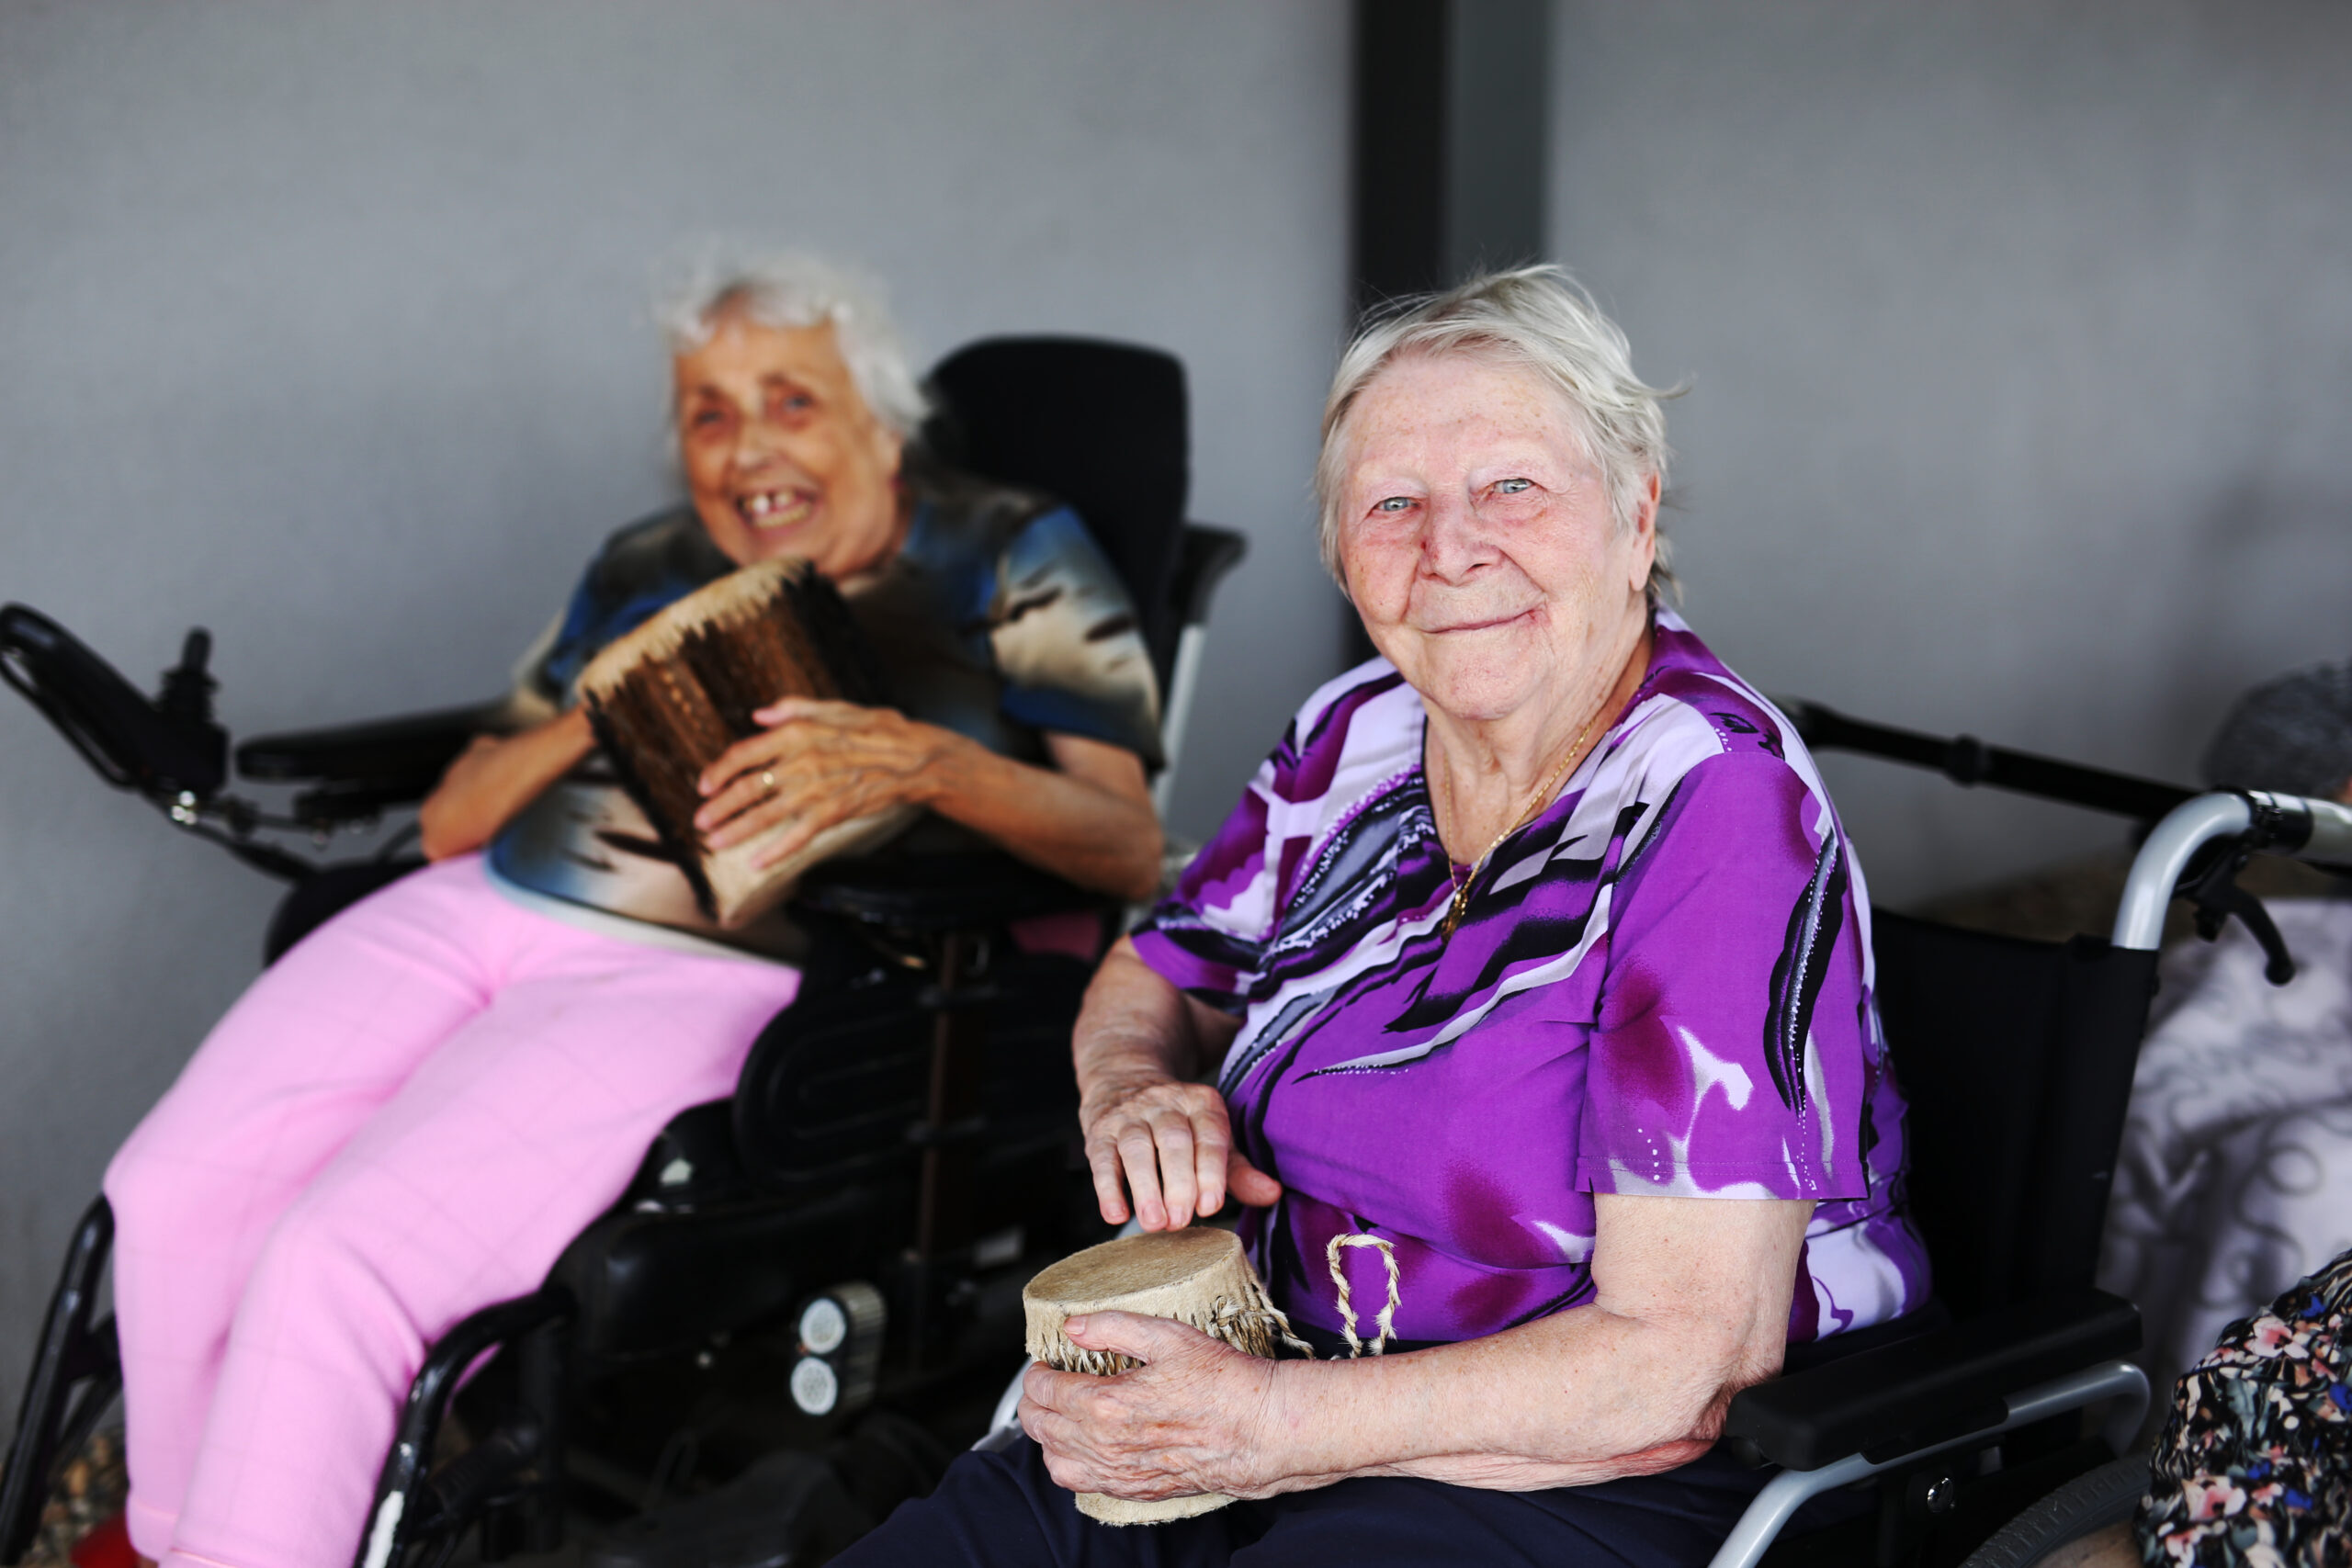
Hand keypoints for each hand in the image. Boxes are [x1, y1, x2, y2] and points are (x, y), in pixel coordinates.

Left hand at [693, 696, 955, 868]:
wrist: (916, 757)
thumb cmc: (879, 729)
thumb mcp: (837, 707)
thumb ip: (795, 708)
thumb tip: (760, 714)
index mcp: (798, 733)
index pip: (745, 753)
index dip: (720, 770)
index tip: (705, 785)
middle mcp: (802, 762)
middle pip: (748, 788)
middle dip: (720, 808)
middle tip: (700, 821)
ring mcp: (817, 789)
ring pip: (767, 814)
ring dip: (737, 831)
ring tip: (715, 843)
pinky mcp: (834, 812)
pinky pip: (799, 835)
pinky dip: (776, 850)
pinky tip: (757, 862)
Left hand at [1019, 1312, 1284, 1500]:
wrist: (1261, 1432)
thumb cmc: (1224, 1383)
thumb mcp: (1169, 1337)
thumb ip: (1113, 1327)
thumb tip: (1074, 1326)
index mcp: (1106, 1405)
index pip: (1044, 1390)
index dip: (1037, 1371)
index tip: (1046, 1361)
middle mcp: (1104, 1445)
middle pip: (1040, 1426)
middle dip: (1033, 1401)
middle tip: (1043, 1382)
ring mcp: (1118, 1472)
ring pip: (1053, 1459)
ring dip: (1045, 1435)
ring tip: (1057, 1413)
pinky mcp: (1134, 1489)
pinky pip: (1080, 1482)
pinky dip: (1067, 1463)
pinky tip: (1080, 1445)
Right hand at [1081, 1076, 1280, 1229]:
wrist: (1125, 1081)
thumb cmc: (1180, 1125)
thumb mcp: (1212, 1139)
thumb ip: (1239, 1170)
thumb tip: (1273, 1194)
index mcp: (1201, 1103)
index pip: (1209, 1134)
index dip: (1210, 1171)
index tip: (1209, 1206)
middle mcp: (1166, 1104)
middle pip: (1173, 1140)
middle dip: (1178, 1182)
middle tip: (1181, 1221)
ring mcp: (1130, 1116)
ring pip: (1136, 1147)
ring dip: (1145, 1187)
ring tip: (1153, 1223)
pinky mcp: (1100, 1131)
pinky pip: (1102, 1158)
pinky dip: (1107, 1188)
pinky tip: (1116, 1214)